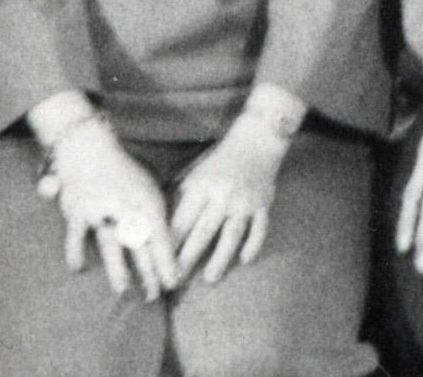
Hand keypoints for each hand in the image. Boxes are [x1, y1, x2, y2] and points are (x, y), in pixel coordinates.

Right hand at [44, 118, 178, 300]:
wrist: (91, 147)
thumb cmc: (123, 172)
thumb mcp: (148, 188)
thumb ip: (155, 215)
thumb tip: (168, 244)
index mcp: (147, 201)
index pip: (161, 237)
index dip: (167, 261)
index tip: (174, 282)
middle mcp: (127, 207)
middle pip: (140, 246)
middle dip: (148, 273)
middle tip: (155, 295)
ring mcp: (102, 210)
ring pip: (112, 245)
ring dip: (118, 269)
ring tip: (124, 290)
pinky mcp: (79, 211)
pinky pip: (77, 235)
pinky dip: (76, 251)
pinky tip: (78, 268)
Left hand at [170, 111, 287, 285]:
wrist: (256, 140)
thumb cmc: (218, 160)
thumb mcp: (194, 174)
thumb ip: (179, 198)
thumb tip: (160, 228)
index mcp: (201, 186)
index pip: (182, 220)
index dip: (170, 245)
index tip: (159, 265)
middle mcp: (223, 195)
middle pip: (203, 232)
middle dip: (188, 259)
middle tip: (175, 282)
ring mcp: (245, 201)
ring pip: (231, 235)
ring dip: (219, 259)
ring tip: (209, 279)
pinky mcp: (264, 204)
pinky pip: (259, 229)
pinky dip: (252, 246)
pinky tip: (244, 261)